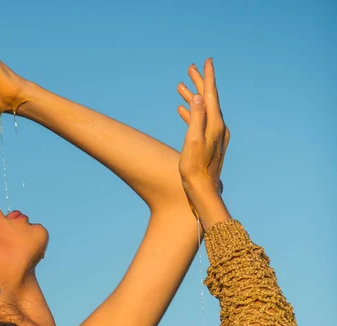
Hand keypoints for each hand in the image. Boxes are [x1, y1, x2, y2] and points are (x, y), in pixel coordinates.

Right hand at [176, 59, 229, 218]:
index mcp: (215, 124)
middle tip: (190, 69)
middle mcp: (218, 127)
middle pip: (207, 99)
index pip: (210, 95)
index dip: (207, 77)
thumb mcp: (192, 142)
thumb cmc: (195, 168)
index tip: (206, 61)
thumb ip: (195, 118)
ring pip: (202, 109)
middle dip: (199, 83)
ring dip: (192, 98)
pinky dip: (191, 113)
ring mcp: (214, 135)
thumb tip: (196, 97)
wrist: (203, 189)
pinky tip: (182, 111)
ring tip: (181, 87)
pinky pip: (200, 121)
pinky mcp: (209, 143)